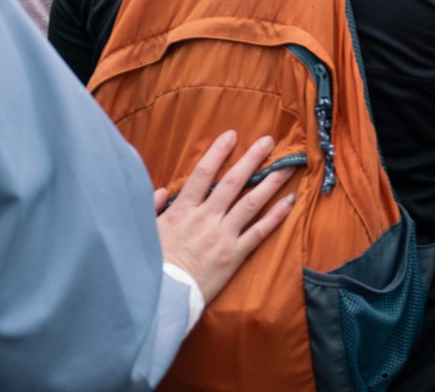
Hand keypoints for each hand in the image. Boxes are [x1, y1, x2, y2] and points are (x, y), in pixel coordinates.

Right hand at [155, 131, 296, 304]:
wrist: (161, 298)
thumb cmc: (150, 266)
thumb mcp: (144, 233)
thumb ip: (152, 209)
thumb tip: (161, 191)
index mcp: (183, 211)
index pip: (203, 174)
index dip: (218, 152)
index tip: (232, 135)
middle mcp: (206, 219)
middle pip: (233, 182)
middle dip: (252, 159)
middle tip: (269, 141)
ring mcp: (222, 236)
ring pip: (251, 203)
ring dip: (271, 182)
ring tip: (287, 166)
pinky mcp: (234, 255)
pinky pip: (259, 232)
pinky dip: (276, 216)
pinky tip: (289, 201)